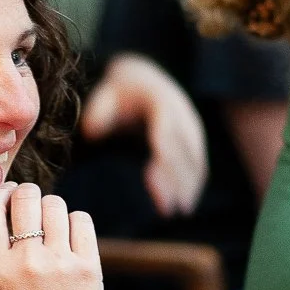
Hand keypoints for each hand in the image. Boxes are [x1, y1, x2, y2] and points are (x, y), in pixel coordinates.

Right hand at [0, 182, 107, 289]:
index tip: (5, 199)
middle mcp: (29, 263)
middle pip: (26, 197)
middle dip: (25, 195)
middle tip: (28, 205)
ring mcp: (62, 264)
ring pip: (56, 204)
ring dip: (51, 209)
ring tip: (50, 226)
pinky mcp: (90, 267)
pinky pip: (82, 220)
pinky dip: (74, 223)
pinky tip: (69, 237)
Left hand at [81, 55, 207, 217]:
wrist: (145, 77)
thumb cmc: (120, 93)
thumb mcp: (105, 95)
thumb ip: (98, 111)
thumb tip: (91, 131)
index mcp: (160, 100)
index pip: (164, 131)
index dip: (161, 156)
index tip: (153, 180)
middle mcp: (182, 112)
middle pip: (182, 150)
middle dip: (176, 179)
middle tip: (167, 208)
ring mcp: (192, 126)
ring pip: (195, 158)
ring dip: (189, 186)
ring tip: (178, 211)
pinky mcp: (196, 139)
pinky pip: (199, 162)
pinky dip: (194, 183)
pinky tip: (186, 204)